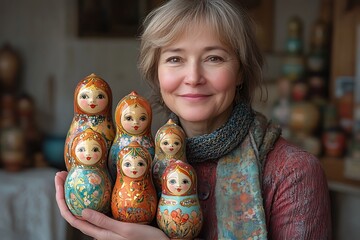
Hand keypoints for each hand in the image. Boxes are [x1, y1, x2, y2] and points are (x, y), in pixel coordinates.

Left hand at [54, 171, 168, 239]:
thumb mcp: (126, 230)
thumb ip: (105, 222)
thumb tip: (82, 211)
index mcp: (99, 234)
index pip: (71, 217)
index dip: (61, 199)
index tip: (59, 181)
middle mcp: (98, 231)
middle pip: (74, 211)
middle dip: (64, 192)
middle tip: (62, 173)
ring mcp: (105, 227)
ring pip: (83, 210)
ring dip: (74, 194)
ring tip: (72, 177)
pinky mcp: (113, 223)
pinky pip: (95, 209)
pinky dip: (89, 197)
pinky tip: (93, 189)